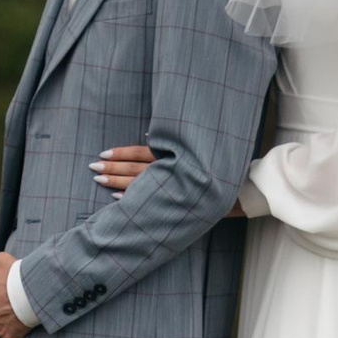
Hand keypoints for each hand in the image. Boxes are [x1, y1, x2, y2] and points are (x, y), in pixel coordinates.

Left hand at [0, 251, 28, 337]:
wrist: (28, 293)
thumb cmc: (14, 277)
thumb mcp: (2, 261)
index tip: (3, 294)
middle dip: (0, 310)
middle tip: (14, 303)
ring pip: (1, 325)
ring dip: (8, 321)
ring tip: (21, 312)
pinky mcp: (8, 336)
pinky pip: (12, 334)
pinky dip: (18, 330)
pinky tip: (25, 321)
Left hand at [94, 144, 246, 214]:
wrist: (245, 190)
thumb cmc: (220, 167)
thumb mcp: (198, 150)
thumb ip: (174, 144)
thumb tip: (149, 135)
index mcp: (176, 155)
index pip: (143, 152)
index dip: (122, 152)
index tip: (103, 153)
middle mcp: (173, 170)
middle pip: (136, 168)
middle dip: (112, 167)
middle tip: (92, 167)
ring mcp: (174, 187)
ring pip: (139, 184)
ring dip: (116, 181)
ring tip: (98, 179)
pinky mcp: (178, 202)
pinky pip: (149, 200)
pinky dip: (132, 198)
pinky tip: (116, 197)